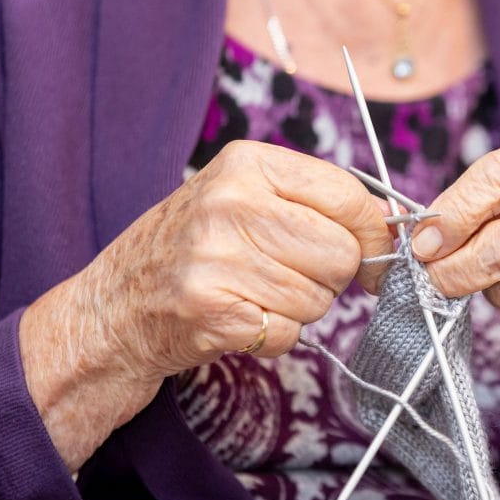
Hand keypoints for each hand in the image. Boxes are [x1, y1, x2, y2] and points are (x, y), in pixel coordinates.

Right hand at [20, 140, 390, 468]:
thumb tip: (388, 224)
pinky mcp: (212, 313)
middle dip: (332, 275)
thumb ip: (312, 201)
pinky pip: (290, 333)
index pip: (347, 196)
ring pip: (320, 298)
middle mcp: (230, 204)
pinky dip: (276, 336)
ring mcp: (218, 259)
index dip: (371, 232)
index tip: (371, 251)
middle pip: (341, 253)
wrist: (112, 308)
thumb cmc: (191, 248)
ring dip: (300, 307)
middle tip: (293, 274)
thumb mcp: (242, 196)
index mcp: (246, 163)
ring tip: (256, 293)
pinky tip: (241, 317)